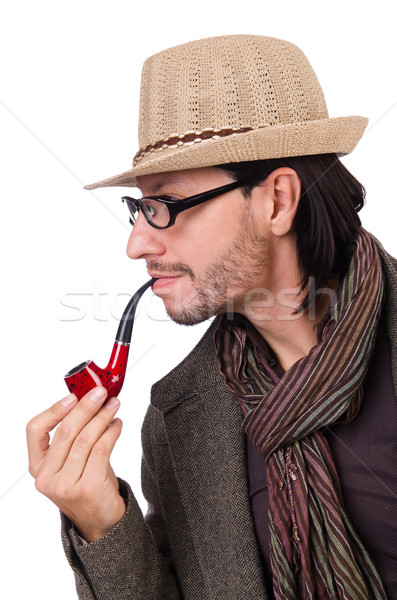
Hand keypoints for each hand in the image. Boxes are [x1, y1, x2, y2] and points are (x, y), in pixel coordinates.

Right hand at [26, 386, 125, 541]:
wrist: (100, 521)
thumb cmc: (85, 483)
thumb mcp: (69, 462)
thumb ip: (72, 436)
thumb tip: (88, 400)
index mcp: (37, 467)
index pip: (35, 430)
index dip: (54, 410)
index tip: (73, 396)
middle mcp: (47, 477)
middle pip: (65, 431)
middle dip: (86, 407)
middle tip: (101, 392)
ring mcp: (66, 485)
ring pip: (85, 438)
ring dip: (102, 417)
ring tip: (113, 405)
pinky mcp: (88, 487)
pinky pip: (101, 449)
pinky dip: (111, 432)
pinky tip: (117, 425)